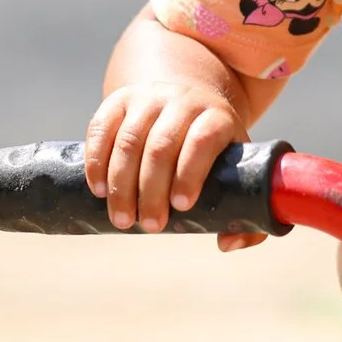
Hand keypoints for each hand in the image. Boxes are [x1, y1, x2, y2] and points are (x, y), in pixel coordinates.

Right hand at [83, 80, 260, 248]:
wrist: (188, 100)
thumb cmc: (214, 149)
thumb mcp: (236, 167)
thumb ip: (244, 209)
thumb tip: (227, 243)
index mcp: (216, 117)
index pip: (203, 139)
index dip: (191, 172)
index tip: (182, 206)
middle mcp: (182, 102)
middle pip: (161, 145)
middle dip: (152, 190)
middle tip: (150, 225)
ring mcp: (147, 98)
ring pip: (129, 139)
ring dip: (121, 184)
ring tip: (122, 219)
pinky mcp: (119, 100)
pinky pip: (101, 128)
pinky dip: (96, 161)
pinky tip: (99, 190)